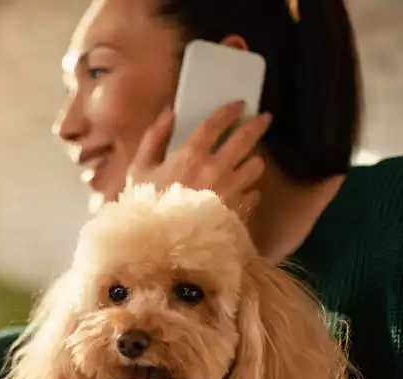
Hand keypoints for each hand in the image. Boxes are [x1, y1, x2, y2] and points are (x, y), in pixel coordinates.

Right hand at [126, 101, 271, 218]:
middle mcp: (215, 168)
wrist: (160, 249)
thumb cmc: (145, 210)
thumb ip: (153, 139)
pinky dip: (249, 191)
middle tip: (264, 119)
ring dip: (253, 162)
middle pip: (245, 139)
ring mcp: (230, 190)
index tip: (240, 105)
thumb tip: (168, 113)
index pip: (216, 124)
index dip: (229, 112)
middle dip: (257, 125)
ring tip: (249, 163)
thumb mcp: (138, 172)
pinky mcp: (239, 211)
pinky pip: (254, 194)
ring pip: (255, 166)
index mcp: (189, 155)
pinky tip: (242, 193)